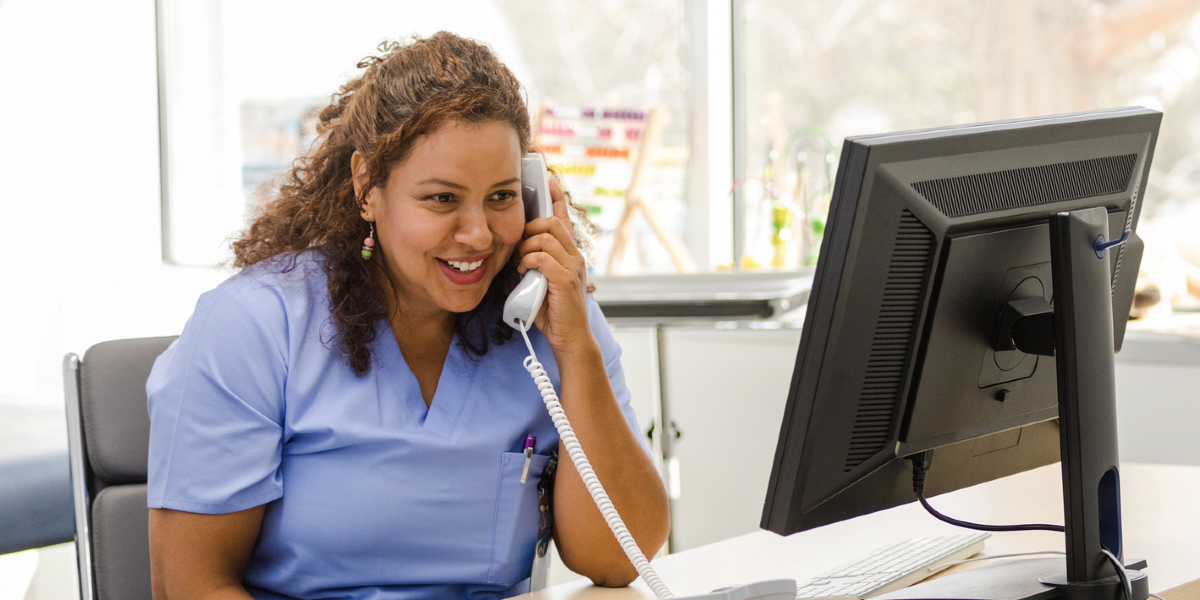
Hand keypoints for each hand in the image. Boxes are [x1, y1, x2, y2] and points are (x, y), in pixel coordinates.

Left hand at [516, 177, 594, 354]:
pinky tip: (524, 272)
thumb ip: (534, 264)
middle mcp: (575, 257)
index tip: (549, 182)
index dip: (556, 199)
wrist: (570, 339)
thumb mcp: (541, 282)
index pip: (564, 219)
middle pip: (552, 222)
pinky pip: (542, 257)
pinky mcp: (566, 279)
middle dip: (530, 227)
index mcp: (570, 255)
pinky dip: (528, 261)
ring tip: (521, 263)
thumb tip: (515, 253)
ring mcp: (573, 267)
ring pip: (546, 237)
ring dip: (526, 247)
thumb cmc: (553, 313)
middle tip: (519, 246)